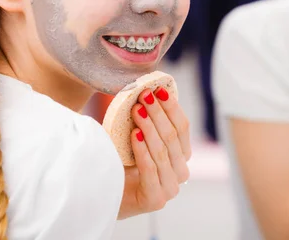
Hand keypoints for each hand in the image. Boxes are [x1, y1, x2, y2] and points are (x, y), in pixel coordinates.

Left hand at [118, 88, 191, 218]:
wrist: (105, 197)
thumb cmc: (121, 164)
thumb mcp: (138, 140)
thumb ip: (148, 123)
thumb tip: (147, 91)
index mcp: (181, 155)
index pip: (183, 127)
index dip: (172, 107)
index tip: (159, 89)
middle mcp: (181, 172)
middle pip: (173, 137)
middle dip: (158, 113)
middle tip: (144, 96)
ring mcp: (171, 188)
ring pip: (163, 151)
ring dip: (150, 127)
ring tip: (137, 110)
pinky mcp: (156, 199)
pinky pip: (150, 169)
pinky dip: (143, 150)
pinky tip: (134, 135)